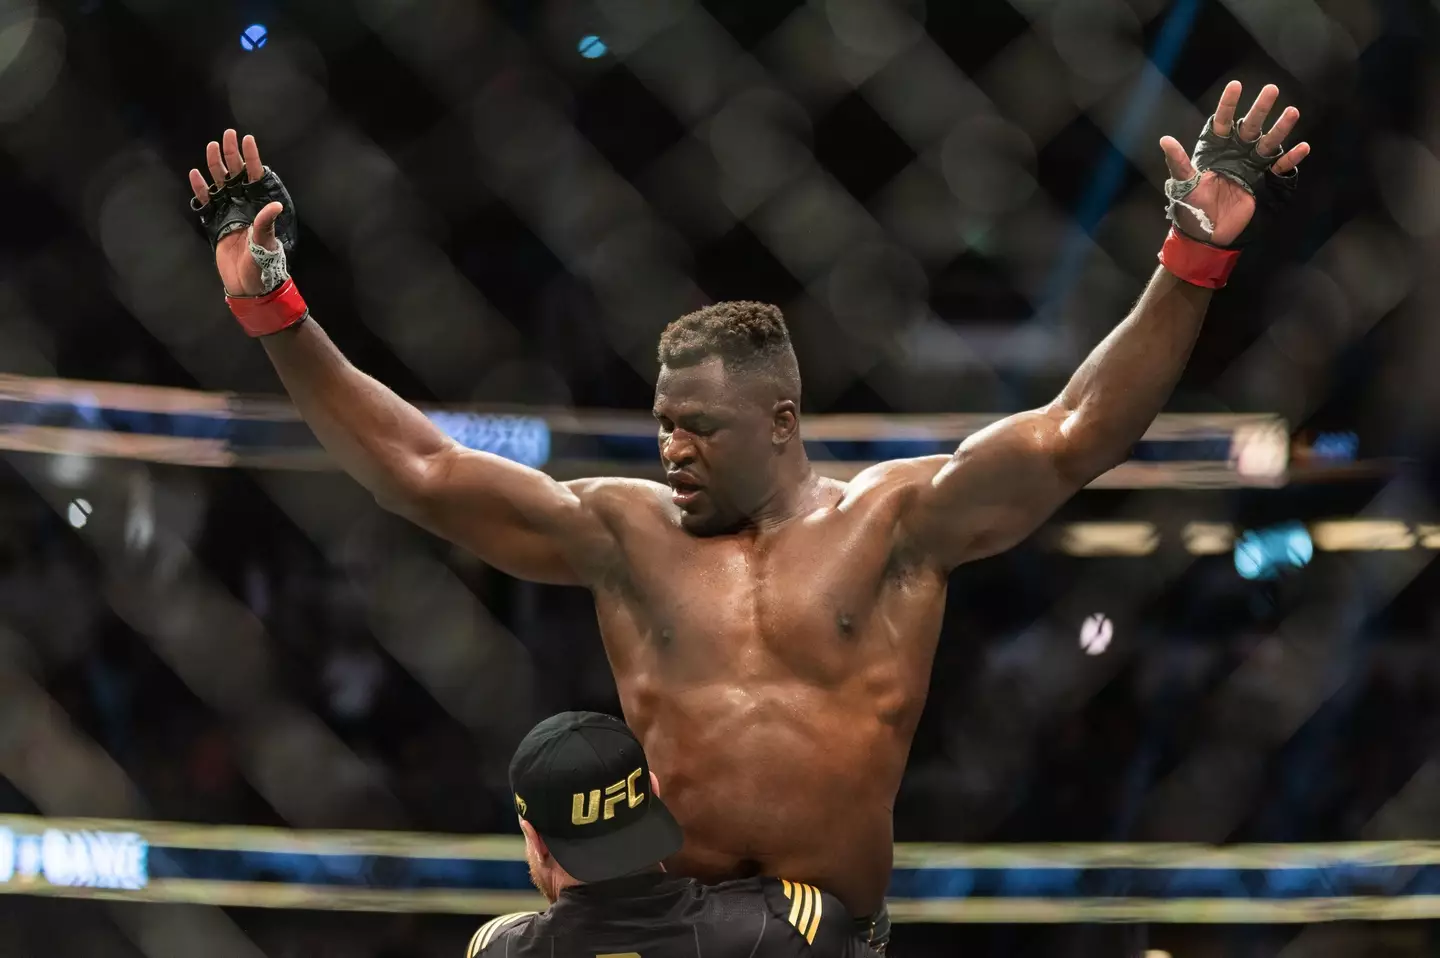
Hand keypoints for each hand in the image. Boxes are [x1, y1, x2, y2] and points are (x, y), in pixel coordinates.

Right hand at [187, 129, 283, 295]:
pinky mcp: (215, 223)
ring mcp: (228, 213)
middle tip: (228, 134)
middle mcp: (244, 205)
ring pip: (220, 183)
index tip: (248, 139)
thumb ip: (266, 224)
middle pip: (236, 174)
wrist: (249, 285)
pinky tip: (196, 174)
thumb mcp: (266, 244)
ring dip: (216, 165)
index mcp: (259, 207)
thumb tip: (273, 205)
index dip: (252, 158)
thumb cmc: (263, 264)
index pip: (256, 177)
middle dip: (232, 154)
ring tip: (212, 146)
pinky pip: (206, 202)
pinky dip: (200, 189)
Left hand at [1159, 81, 1309, 246]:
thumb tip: (1165, 140)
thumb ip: (1178, 162)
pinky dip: (1291, 158)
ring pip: (1268, 142)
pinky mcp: (1263, 181)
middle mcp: (1236, 153)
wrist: (1206, 232)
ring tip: (1292, 111)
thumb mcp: (1184, 183)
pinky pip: (1280, 167)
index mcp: (1216, 150)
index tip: (1236, 85)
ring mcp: (1251, 166)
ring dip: (1280, 128)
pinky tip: (1303, 147)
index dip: (1228, 105)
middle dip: (1260, 109)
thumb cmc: (1191, 206)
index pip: (1223, 123)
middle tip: (1271, 89)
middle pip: (1250, 126)